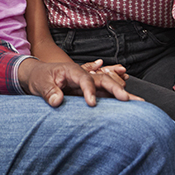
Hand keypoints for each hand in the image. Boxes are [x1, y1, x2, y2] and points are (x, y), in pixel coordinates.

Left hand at [19, 59, 134, 106]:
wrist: (36, 74)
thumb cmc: (38, 77)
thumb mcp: (40, 83)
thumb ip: (49, 91)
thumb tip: (57, 101)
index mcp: (71, 71)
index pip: (84, 79)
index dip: (89, 90)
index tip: (91, 103)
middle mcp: (83, 75)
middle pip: (102, 79)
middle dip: (115, 88)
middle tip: (128, 100)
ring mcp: (87, 82)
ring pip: (107, 85)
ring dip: (122, 91)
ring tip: (138, 101)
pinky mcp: (87, 90)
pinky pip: (104, 90)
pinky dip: (117, 92)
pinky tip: (130, 97)